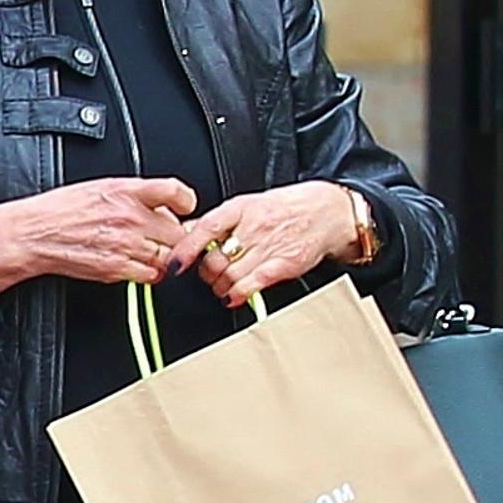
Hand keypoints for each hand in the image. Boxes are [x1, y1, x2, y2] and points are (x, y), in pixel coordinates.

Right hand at [0, 177, 198, 297]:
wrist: (35, 233)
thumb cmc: (61, 210)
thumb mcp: (100, 187)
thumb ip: (134, 195)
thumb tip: (161, 205)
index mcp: (126, 191)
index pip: (174, 191)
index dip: (187, 202)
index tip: (186, 209)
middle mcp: (129, 217)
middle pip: (177, 231)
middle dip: (174, 235)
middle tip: (166, 237)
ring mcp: (125, 244)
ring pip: (168, 256)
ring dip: (165, 257)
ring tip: (151, 252)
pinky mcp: (116, 268)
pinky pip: (151, 275)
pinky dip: (150, 273)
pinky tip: (139, 265)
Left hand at [169, 183, 358, 306]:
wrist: (328, 211)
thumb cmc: (285, 209)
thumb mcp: (249, 205)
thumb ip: (219, 221)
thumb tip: (186, 232)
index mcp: (241, 208)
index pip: (206, 228)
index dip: (186, 248)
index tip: (174, 263)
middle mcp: (253, 226)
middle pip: (215, 259)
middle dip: (206, 273)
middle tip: (209, 275)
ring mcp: (269, 246)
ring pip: (230, 275)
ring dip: (220, 286)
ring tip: (223, 285)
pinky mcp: (284, 264)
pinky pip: (253, 284)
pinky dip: (238, 294)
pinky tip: (234, 296)